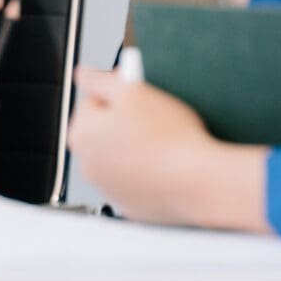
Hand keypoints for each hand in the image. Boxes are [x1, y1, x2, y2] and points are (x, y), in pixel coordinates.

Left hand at [68, 65, 267, 229]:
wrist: (199, 183)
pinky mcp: (132, 207)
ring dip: (136, 148)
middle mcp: (88, 166)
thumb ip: (100, 80)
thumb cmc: (168, 138)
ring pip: (121, 158)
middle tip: (155, 117)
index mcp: (82, 135)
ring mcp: (110, 190)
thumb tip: (83, 74)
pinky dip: (148, 174)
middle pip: (105, 132)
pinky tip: (168, 166)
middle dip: (125, 122)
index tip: (139, 95)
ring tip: (165, 143)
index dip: (120, 94)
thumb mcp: (132, 91)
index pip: (93, 102)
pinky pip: (137, 182)